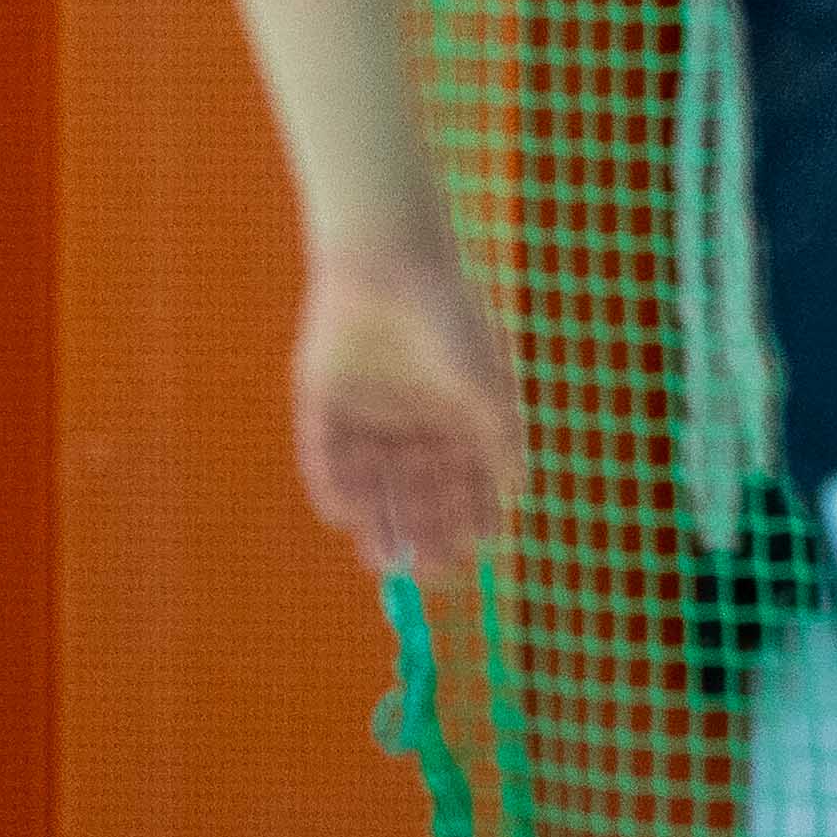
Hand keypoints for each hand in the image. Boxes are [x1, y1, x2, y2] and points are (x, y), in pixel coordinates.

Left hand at [291, 238, 525, 578]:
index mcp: (453, 417)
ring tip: (386, 559)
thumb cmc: (450, 319)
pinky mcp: (321, 399)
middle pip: (418, 492)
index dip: (471, 519)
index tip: (475, 554)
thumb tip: (515, 493)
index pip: (464, 482)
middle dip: (426, 532)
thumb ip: (501, 440)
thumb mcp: (486, 385)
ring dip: (380, 521)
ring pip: (373, 482)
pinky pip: (324, 455)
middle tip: (429, 572)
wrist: (390, 263)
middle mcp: (409, 421)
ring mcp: (365, 412)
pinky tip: (344, 517)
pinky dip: (331, 486)